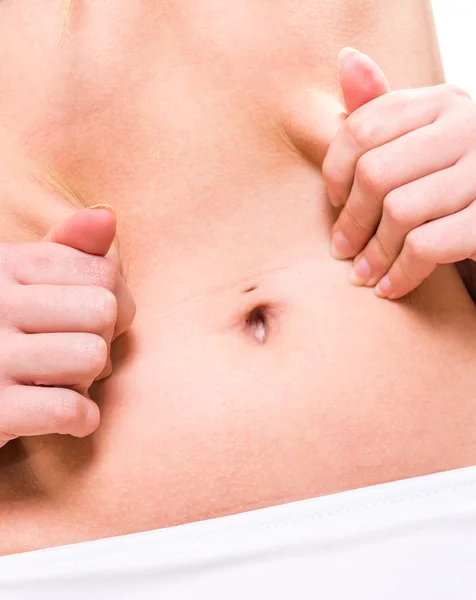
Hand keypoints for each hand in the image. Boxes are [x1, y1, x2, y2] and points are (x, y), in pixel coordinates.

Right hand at [0, 205, 135, 447]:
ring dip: (88, 379)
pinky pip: (69, 409)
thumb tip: (107, 215)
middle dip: (102, 338)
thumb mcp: (22, 281)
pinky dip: (81, 419)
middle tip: (76, 354)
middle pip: (102, 311)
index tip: (95, 321)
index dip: (116, 302)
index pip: (103, 272)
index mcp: (4, 264)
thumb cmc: (1, 330)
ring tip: (62, 380)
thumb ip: (67, 249)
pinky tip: (66, 416)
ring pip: (92, 356)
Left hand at [324, 48, 475, 298]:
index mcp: (442, 102)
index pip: (363, 127)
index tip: (333, 201)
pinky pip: (425, 246)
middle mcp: (469, 126)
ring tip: (361, 273)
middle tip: (341, 249)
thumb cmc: (449, 183)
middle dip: (350, 220)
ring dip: (373, 253)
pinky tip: (389, 286)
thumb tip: (347, 59)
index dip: (335, 170)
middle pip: (375, 173)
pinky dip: (400, 273)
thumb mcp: (419, 142)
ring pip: (398, 212)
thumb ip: (382, 111)